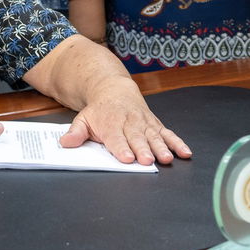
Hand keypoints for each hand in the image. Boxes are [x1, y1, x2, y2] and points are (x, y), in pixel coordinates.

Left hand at [59, 78, 190, 164]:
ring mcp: (144, 124)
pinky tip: (185, 152)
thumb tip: (65, 143)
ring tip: (167, 158)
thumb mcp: (83, 119)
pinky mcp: (155, 125)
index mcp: (110, 124)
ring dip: (162, 148)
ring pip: (154, 136)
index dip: (121, 148)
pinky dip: (178, 143)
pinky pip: (168, 134)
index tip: (127, 158)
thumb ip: (76, 133)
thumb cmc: (99, 111)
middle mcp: (129, 124)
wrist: (114, 89)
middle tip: (147, 160)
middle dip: (143, 149)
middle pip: (137, 138)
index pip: (116, 139)